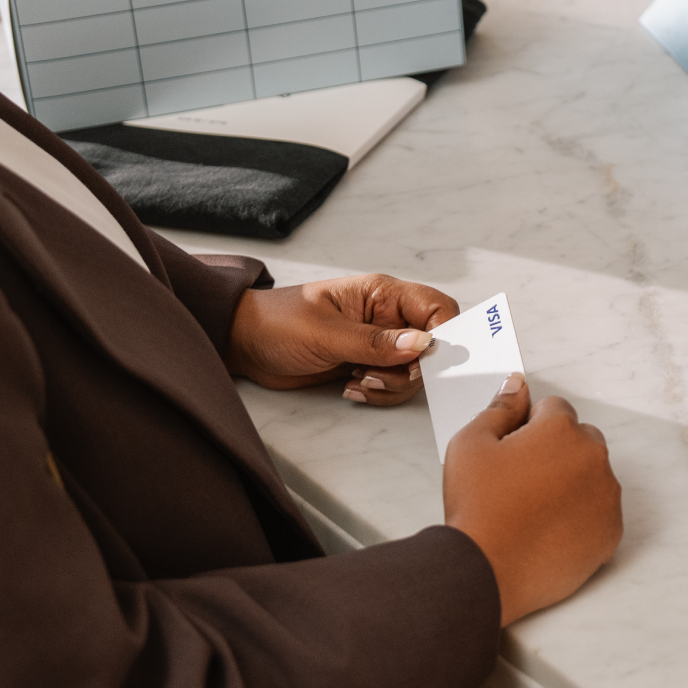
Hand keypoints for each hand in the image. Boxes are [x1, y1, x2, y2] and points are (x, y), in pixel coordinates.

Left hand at [227, 274, 458, 405]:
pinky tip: (351, 388)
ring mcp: (377, 343)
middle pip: (430, 345)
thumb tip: (423, 344)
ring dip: (391, 385)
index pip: (436, 307)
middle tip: (378, 375)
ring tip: (358, 381)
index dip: (444, 333)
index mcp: (382, 294)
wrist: (243, 344)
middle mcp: (386, 317)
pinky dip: (378, 394)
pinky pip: (391, 385)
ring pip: (412, 371)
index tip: (427, 360)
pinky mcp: (366, 365)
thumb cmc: (276, 323)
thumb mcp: (326, 333)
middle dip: (412, 369)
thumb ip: (375, 342)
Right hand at [443, 375, 622, 626]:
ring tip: (531, 510)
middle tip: (519, 482)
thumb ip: (500, 408)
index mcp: (562, 429)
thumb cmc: (477, 507)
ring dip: (570, 483)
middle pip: (579, 439)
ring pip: (591, 476)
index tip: (510, 453)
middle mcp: (594, 457)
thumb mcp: (471, 444)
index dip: (527, 428)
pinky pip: (599, 512)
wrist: (486, 572)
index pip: (553, 409)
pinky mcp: (610, 532)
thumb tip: (516, 384)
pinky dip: (580, 516)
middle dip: (555, 451)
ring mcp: (607, 497)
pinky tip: (548, 530)